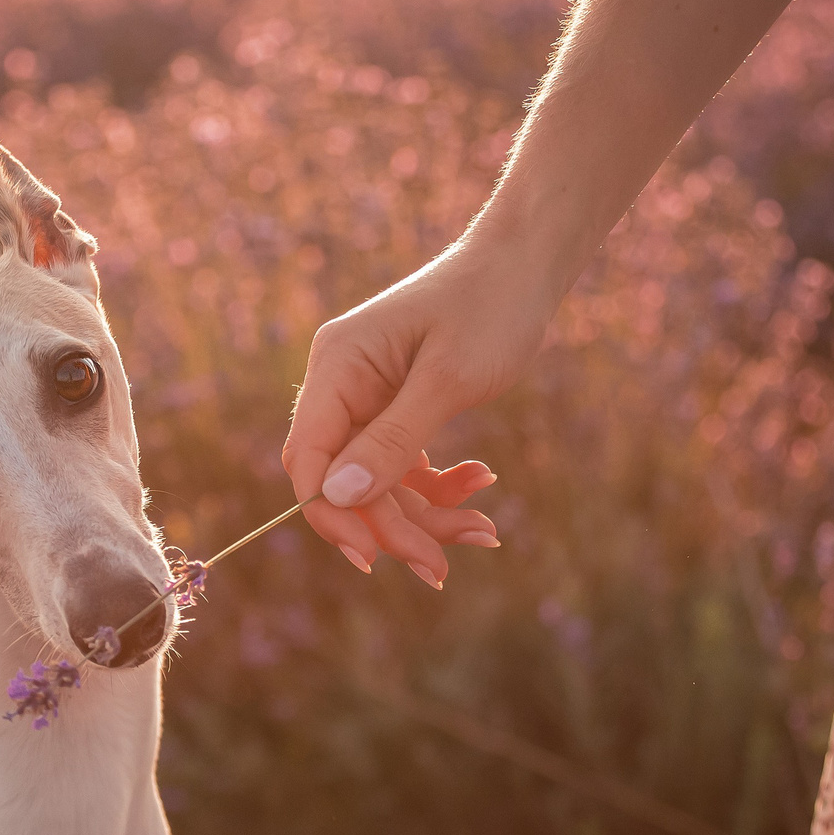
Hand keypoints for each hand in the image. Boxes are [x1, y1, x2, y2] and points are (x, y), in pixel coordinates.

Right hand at [282, 234, 556, 582]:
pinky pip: (406, 466)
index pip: (308, 460)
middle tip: (442, 569)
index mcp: (338, 368)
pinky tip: (481, 481)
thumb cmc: (489, 308)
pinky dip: (441, 486)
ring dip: (426, 514)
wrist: (525, 265)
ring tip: (485, 530)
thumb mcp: (446, 379)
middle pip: (347, 481)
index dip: (333, 515)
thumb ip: (393, 439)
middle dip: (394, 527)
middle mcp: (343, 386)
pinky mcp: (400, 409)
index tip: (372, 560)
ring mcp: (370, 399)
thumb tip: (338, 496)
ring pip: (380, 482)